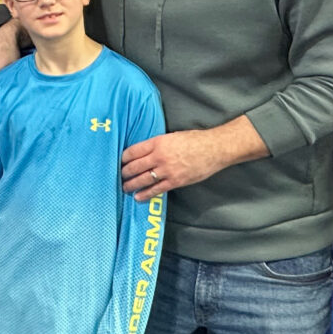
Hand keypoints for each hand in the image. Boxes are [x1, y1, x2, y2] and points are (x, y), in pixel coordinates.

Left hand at [120, 117, 268, 201]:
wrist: (214, 149)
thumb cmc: (194, 140)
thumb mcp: (170, 136)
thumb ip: (156, 144)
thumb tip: (143, 152)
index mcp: (157, 142)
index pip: (132, 151)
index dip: (123, 158)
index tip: (119, 161)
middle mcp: (159, 156)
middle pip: (134, 166)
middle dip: (124, 172)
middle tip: (118, 176)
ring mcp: (167, 170)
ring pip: (142, 179)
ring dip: (131, 184)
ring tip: (124, 187)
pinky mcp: (175, 181)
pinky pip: (156, 190)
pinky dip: (145, 194)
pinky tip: (138, 197)